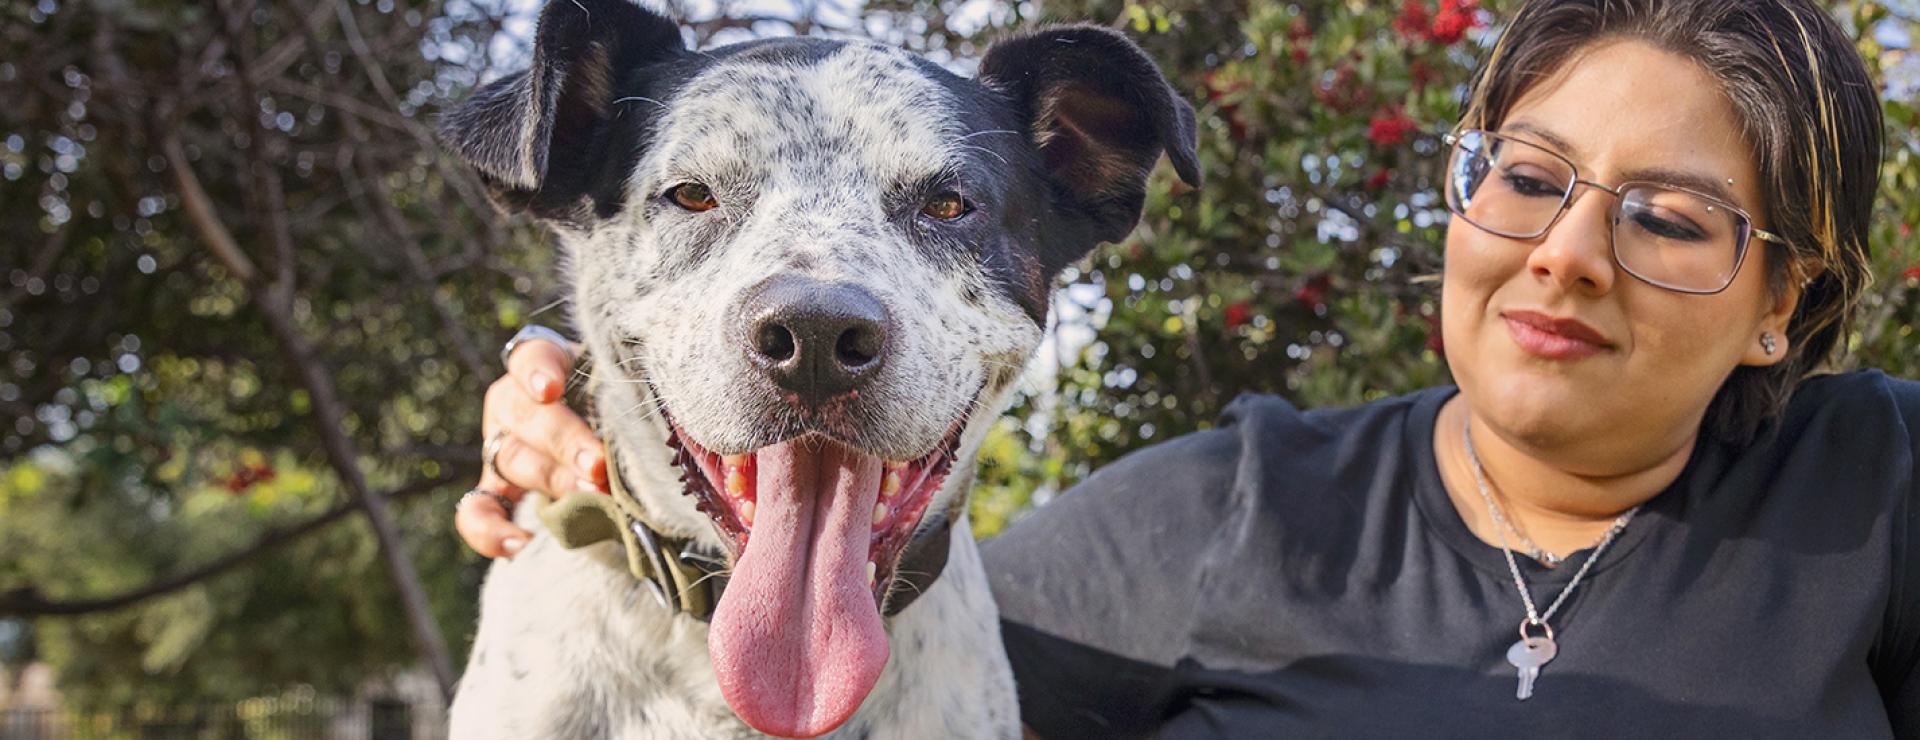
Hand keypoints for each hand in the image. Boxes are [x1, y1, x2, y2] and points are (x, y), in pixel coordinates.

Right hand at [457, 333, 606, 557]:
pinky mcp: (495, 487)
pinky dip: (491, 531)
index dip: (538, 372)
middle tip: (598, 466)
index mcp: (544, 364)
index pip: (532, 356)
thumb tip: (655, 426)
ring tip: (591, 497)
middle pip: (528, 417)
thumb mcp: (621, 385)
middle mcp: (515, 402)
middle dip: (566, 443)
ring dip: (553, 481)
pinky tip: (520, 544)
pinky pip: (478, 511)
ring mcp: (500, 445)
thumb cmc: (618, 397)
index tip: (551, 390)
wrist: (606, 430)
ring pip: (512, 460)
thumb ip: (627, 394)